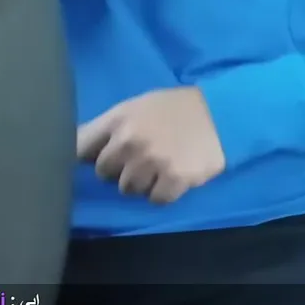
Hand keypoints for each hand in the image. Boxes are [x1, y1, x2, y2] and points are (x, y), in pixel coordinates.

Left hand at [77, 86, 225, 203]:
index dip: (88, 154)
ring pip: (128, 189)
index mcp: (120, 118)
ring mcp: (153, 161)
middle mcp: (131, 141)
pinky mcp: (175, 178)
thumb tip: (80, 150)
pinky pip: (156, 199)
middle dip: (119, 169)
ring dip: (142, 182)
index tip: (98, 156)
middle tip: (141, 159)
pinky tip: (175, 176)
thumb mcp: (139, 106)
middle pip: (103, 172)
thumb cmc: (177, 108)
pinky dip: (165, 192)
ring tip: (160, 167)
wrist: (224, 112)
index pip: (80, 147)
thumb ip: (110, 126)